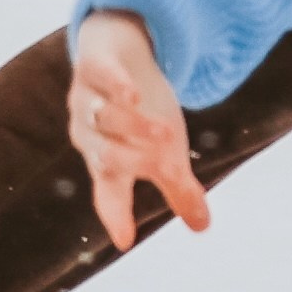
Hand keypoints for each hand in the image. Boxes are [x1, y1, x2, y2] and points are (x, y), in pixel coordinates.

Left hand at [68, 11, 210, 253]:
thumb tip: (203, 227)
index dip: (117, 215)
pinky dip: (115, 87)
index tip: (126, 239)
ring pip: (105, 119)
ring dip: (135, 128)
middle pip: (105, 156)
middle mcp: (90, 135)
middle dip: (132, 162)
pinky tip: (132, 95)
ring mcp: (88, 99)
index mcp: (107, 162)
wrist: (117, 52)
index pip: (110, 194)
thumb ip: (178, 187)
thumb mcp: (162, 150)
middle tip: (167, 165)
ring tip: (169, 134)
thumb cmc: (139, 113)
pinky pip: (101, 78)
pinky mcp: (93, 66)